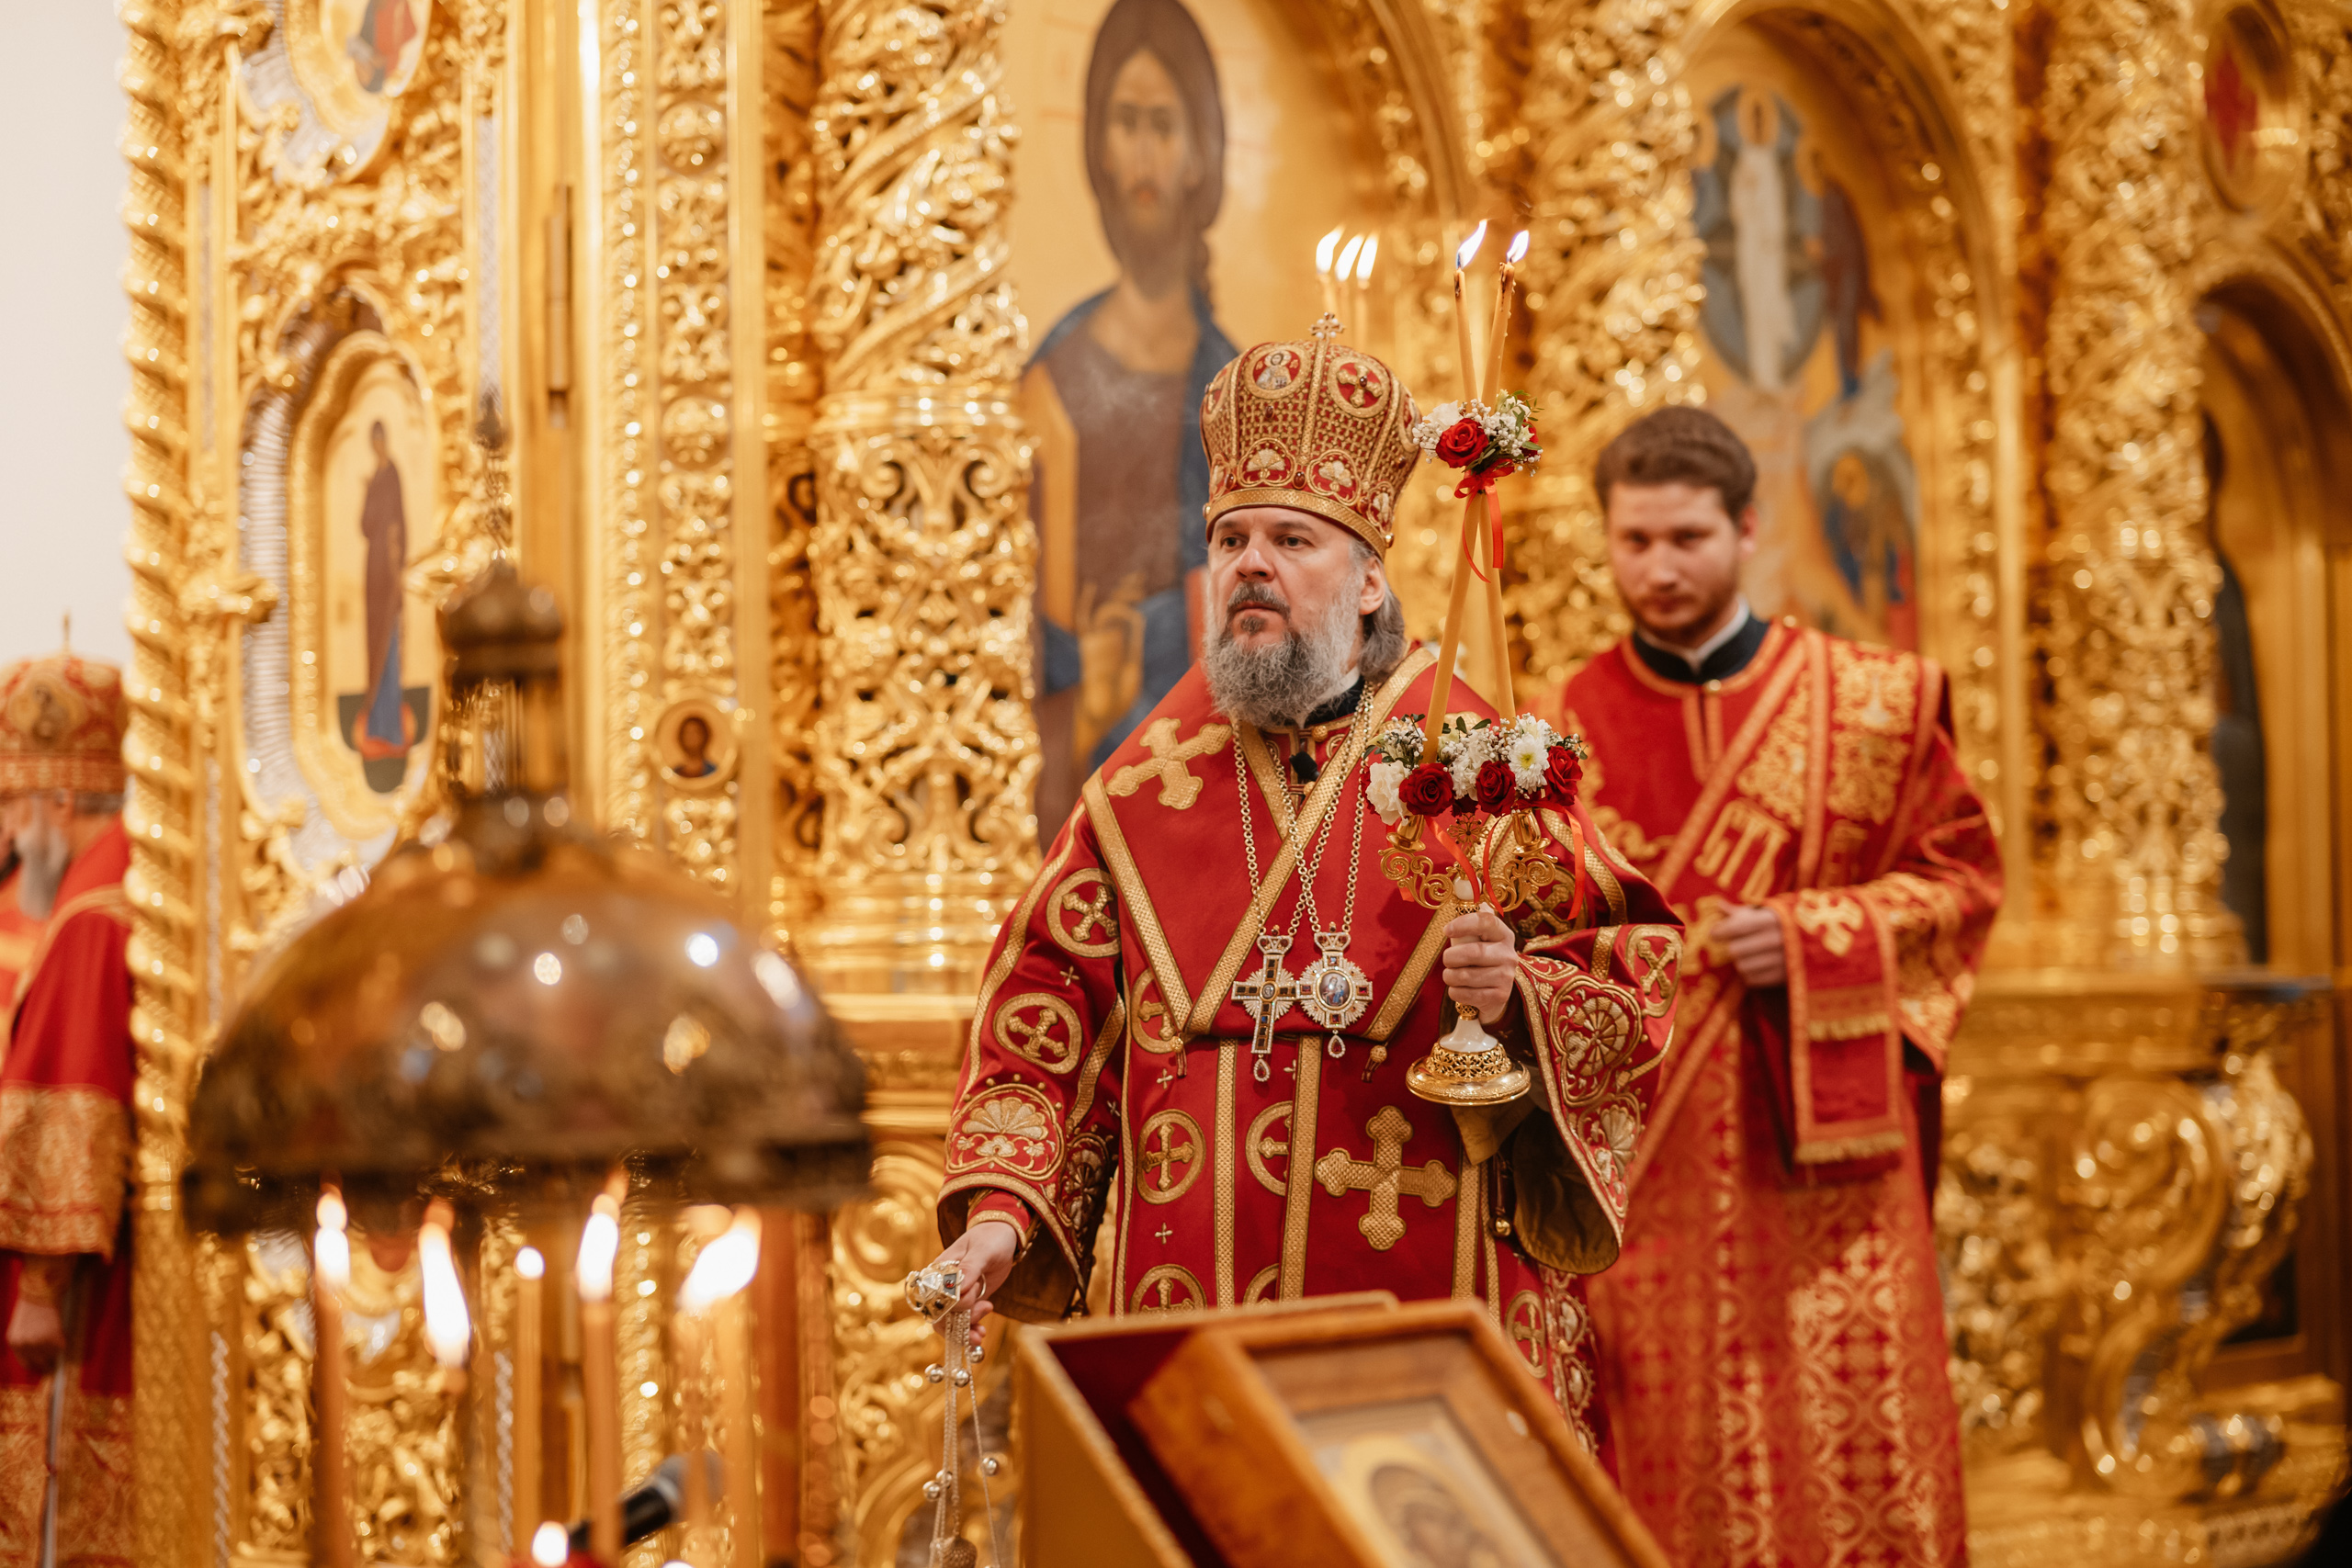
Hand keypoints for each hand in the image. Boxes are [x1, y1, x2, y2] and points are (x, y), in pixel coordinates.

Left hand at [6, 1295, 64, 1374]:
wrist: (40, 1291)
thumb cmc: (31, 1307)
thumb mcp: (21, 1328)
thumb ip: (26, 1342)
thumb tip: (38, 1356)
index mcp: (15, 1343)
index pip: (26, 1363)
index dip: (36, 1366)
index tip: (44, 1367)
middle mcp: (26, 1345)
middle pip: (40, 1363)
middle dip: (48, 1363)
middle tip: (55, 1363)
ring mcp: (40, 1341)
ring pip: (53, 1355)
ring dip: (57, 1350)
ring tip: (57, 1340)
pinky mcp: (54, 1336)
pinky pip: (63, 1346)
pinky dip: (64, 1341)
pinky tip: (62, 1332)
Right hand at [924, 1217, 1022, 1347]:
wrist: (1003, 1236)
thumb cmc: (990, 1238)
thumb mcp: (983, 1250)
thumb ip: (970, 1268)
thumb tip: (958, 1289)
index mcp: (940, 1270)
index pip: (933, 1297)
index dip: (948, 1307)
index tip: (971, 1300)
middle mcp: (944, 1285)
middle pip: (940, 1314)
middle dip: (958, 1324)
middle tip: (982, 1319)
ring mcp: (956, 1295)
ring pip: (951, 1322)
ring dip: (965, 1332)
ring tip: (982, 1334)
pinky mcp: (969, 1301)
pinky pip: (964, 1321)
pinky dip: (971, 1330)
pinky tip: (981, 1332)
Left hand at [1442, 905, 1518, 1022]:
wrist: (1495, 993)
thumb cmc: (1480, 959)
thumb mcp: (1478, 939)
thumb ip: (1470, 920)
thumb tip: (1462, 887)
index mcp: (1503, 935)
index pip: (1486, 922)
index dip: (1464, 924)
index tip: (1446, 930)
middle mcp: (1509, 955)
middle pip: (1474, 952)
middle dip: (1452, 957)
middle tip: (1447, 959)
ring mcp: (1506, 977)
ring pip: (1466, 976)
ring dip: (1450, 976)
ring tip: (1451, 975)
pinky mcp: (1500, 996)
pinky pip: (1466, 994)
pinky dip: (1455, 992)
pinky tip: (1458, 989)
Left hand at [1715, 904, 1787, 987]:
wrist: (1810, 944)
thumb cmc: (1778, 925)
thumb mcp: (1763, 913)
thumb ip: (1740, 912)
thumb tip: (1718, 905)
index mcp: (1773, 919)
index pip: (1739, 927)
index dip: (1721, 931)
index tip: (1713, 933)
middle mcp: (1779, 939)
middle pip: (1736, 950)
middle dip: (1732, 947)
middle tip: (1734, 945)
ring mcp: (1783, 960)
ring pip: (1742, 966)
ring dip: (1740, 962)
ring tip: (1747, 956)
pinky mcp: (1784, 977)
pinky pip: (1752, 980)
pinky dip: (1749, 974)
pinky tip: (1756, 966)